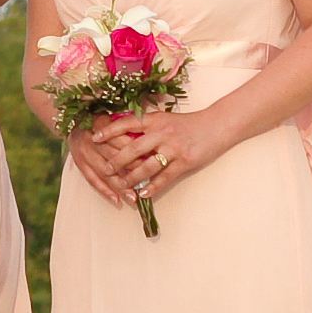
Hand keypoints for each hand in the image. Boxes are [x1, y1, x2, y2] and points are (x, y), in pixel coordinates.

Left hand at [75, 111, 215, 205]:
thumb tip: (124, 133)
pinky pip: (165, 177)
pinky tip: (143, 193)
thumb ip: (147, 126)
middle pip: (133, 149)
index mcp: (155, 120)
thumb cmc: (189, 123)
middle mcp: (162, 133)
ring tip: (121, 185)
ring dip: (132, 178)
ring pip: (147, 166)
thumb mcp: (165, 118)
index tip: (94, 138)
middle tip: (105, 169)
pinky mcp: (185, 162)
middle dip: (116, 161)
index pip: (127, 124)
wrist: (217, 125)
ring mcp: (174, 148)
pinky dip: (153, 187)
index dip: (109, 131)